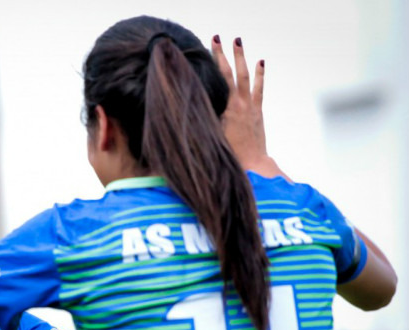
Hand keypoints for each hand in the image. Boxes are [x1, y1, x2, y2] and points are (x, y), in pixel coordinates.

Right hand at [211, 36, 266, 169]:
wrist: (253, 165)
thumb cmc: (229, 155)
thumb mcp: (213, 135)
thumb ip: (207, 118)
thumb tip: (194, 103)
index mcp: (230, 108)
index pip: (222, 78)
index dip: (216, 60)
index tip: (209, 45)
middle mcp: (242, 104)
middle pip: (233, 73)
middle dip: (225, 54)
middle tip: (218, 37)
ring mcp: (252, 106)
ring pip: (247, 77)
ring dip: (242, 58)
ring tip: (239, 42)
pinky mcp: (257, 111)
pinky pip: (259, 88)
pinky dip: (260, 74)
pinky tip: (261, 62)